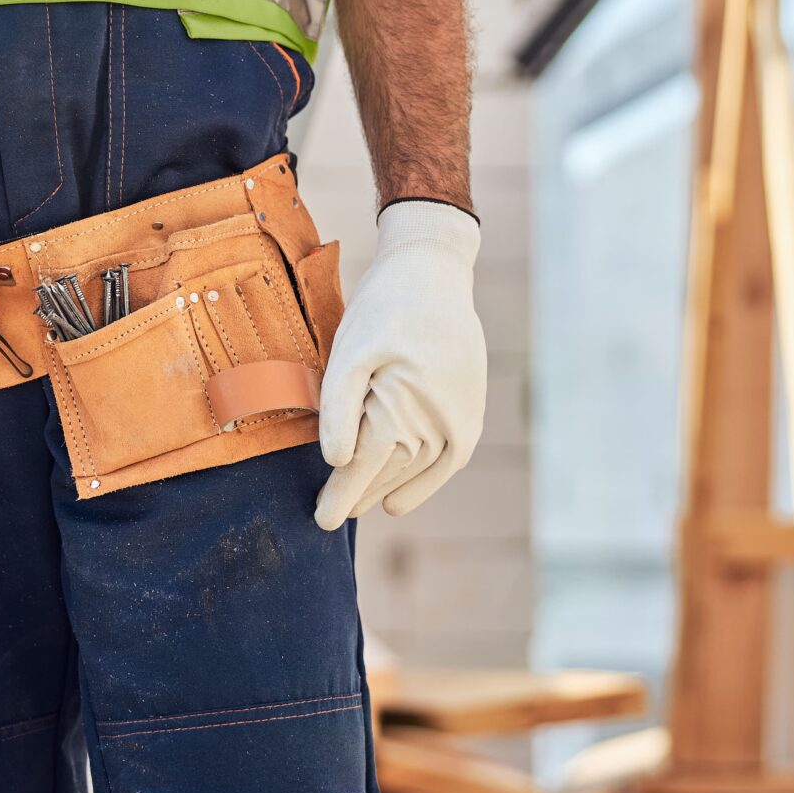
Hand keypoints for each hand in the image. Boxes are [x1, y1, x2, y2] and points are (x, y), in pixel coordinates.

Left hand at [315, 201, 486, 529]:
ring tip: (360, 505)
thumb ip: (338, 406)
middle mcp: (441, 419)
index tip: (322, 520)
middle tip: (330, 517)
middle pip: (392, 472)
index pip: (367, 465)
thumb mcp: (349, 349)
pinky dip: (424, 481)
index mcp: (405, 404)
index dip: (342, 494)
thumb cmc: (384, 307)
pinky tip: (399, 498)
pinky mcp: (471, 411)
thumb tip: (336, 461)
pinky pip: (448, 459)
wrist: (435, 272)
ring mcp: (462, 418)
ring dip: (388, 490)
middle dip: (360, 495)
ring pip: (419, 470)